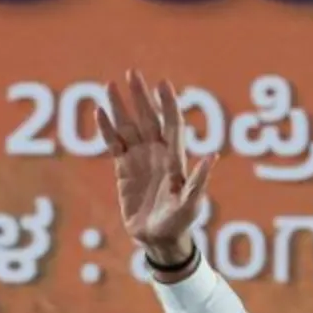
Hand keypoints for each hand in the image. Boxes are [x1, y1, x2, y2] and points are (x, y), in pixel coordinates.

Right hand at [96, 70, 213, 269]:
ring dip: (120, 106)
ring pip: (128, 126)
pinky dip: (107, 129)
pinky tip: (100, 111)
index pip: (171, 124)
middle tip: (132, 73)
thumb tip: (212, 156)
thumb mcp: (192, 204)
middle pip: (148, 118)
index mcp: (175, 158)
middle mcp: (157, 153)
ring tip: (110, 84)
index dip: (168, 104)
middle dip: (140, 96)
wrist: (159, 238)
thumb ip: (199, 181)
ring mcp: (139, 159)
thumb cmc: (180, 222)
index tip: (162, 84)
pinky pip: (114, 144)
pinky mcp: (123, 169)